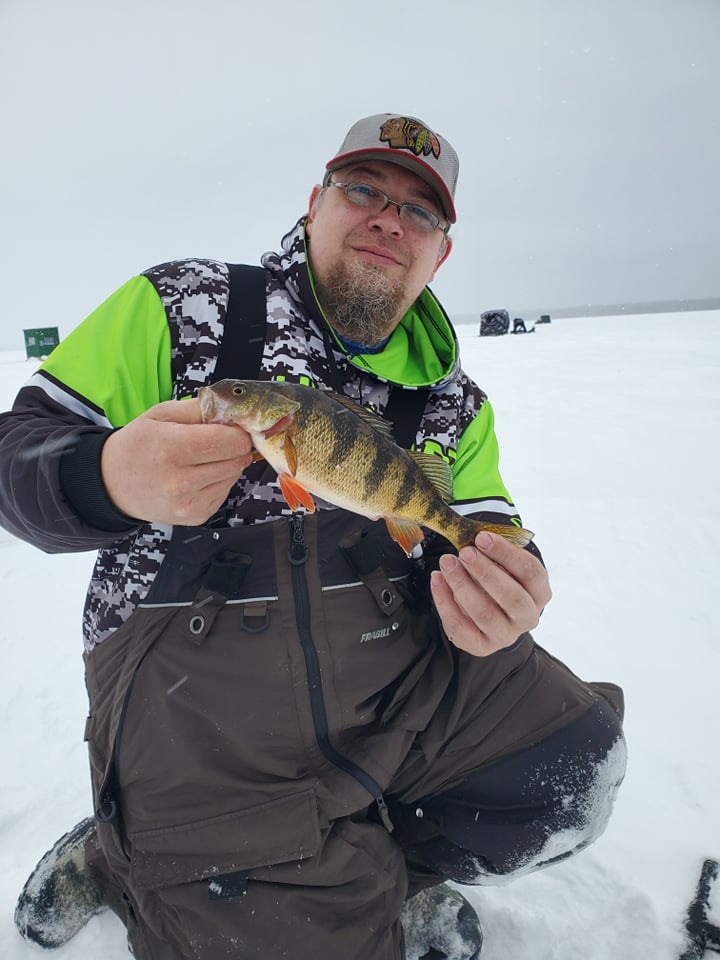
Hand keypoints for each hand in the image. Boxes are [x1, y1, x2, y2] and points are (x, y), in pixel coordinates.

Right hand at [101, 399, 253, 524]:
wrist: (112, 483)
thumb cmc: (138, 445)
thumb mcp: (160, 414)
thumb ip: (198, 408)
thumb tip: (232, 409)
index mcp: (172, 449)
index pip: (232, 441)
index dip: (237, 431)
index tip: (230, 427)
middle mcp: (181, 481)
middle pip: (237, 460)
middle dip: (233, 447)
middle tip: (216, 441)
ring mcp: (188, 504)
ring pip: (233, 477)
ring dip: (226, 465)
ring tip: (200, 459)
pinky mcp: (195, 516)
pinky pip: (224, 493)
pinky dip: (217, 482)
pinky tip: (197, 476)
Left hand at [429, 531, 550, 656]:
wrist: (492, 609)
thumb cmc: (498, 579)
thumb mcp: (503, 564)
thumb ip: (494, 553)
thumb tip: (475, 540)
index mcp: (539, 593)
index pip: (530, 572)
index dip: (506, 553)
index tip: (482, 538)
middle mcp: (528, 617)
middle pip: (512, 597)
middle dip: (486, 572)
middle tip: (465, 553)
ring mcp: (506, 635)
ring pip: (485, 613)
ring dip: (462, 585)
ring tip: (447, 563)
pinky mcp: (482, 646)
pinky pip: (461, 628)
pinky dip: (445, 602)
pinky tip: (437, 580)